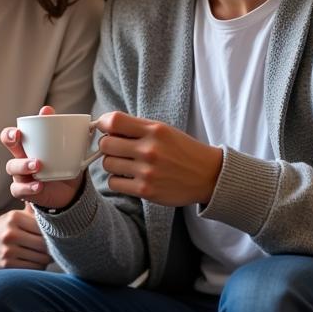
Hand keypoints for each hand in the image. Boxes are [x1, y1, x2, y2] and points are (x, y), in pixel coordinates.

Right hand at [0, 205, 51, 269]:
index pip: (44, 227)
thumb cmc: (0, 230)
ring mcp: (8, 250)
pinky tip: (35, 261)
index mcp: (14, 218)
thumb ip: (30, 210)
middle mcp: (11, 233)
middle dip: (51, 247)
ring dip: (46, 258)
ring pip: (41, 258)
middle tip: (53, 247)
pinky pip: (33, 268)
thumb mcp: (12, 216)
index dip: (52, 233)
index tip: (55, 235)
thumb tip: (45, 197)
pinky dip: (39, 266)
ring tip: (44, 255)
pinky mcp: (7, 265)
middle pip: (44, 244)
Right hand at [1, 105, 83, 210]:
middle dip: (10, 140)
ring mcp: (21, 175)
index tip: (19, 130)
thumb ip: (58, 129)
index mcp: (27, 146)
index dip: (10, 132)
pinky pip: (18, 190)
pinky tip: (39, 185)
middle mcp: (21, 158)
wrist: (71, 191)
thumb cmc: (62, 164)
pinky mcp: (25, 191)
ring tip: (37, 164)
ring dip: (23, 164)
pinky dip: (28, 187)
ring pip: (12, 167)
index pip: (11, 136)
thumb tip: (51, 111)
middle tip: (18, 137)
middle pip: (9, 147)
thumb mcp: (64, 147)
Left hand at [94, 112, 222, 205]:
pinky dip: (118, 180)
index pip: (114, 121)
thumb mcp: (164, 130)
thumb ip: (136, 127)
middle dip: (107, 146)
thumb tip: (104, 126)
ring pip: (107, 164)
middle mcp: (150, 150)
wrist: (208, 176)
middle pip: (105, 144)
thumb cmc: (182, 151)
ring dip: (112, 164)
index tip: (105, 128)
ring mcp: (147, 171)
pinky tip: (129, 177)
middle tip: (118, 149)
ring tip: (126, 164)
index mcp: (154, 130)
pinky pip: (114, 183)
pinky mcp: (146, 190)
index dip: (103, 124)